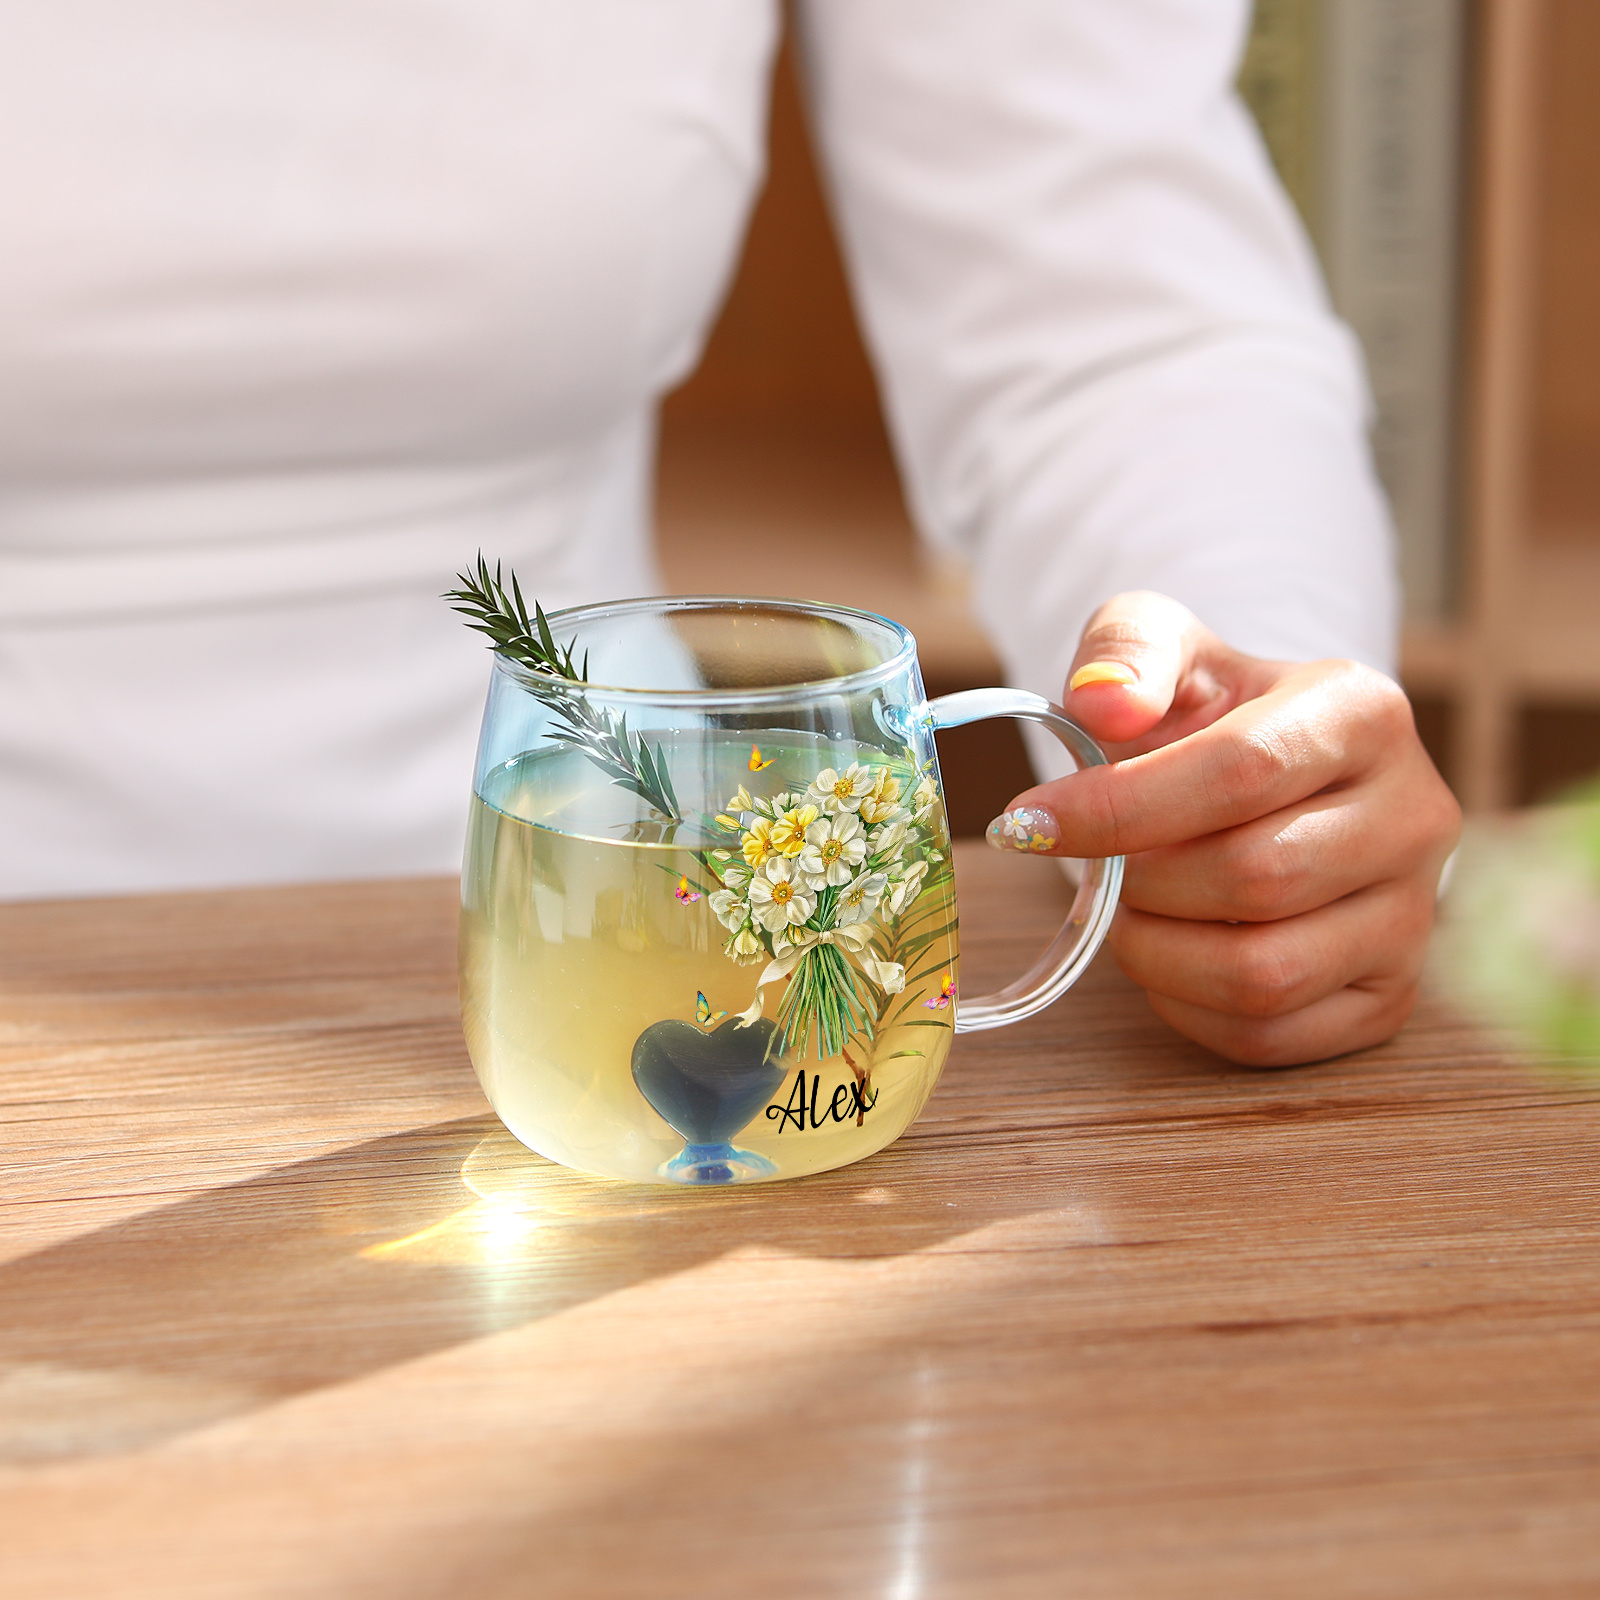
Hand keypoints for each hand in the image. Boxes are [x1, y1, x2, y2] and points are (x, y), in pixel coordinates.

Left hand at [987, 592, 1461, 1065]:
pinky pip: (1270, 1034)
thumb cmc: (1206, 711)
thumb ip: (1125, 650)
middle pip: (1256, 876)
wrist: (1271, 775)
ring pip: (1264, 972)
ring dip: (1157, 951)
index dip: (1120, 807)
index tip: (1030, 822)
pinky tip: (1165, 953)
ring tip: (1130, 907)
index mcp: (1363, 712)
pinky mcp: (1387, 995)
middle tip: (1102, 866)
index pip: (1242, 771)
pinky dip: (1186, 1006)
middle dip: (1143, 880)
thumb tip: (1102, 702)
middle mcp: (1415, 815)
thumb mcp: (1160, 643)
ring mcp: (1414, 917)